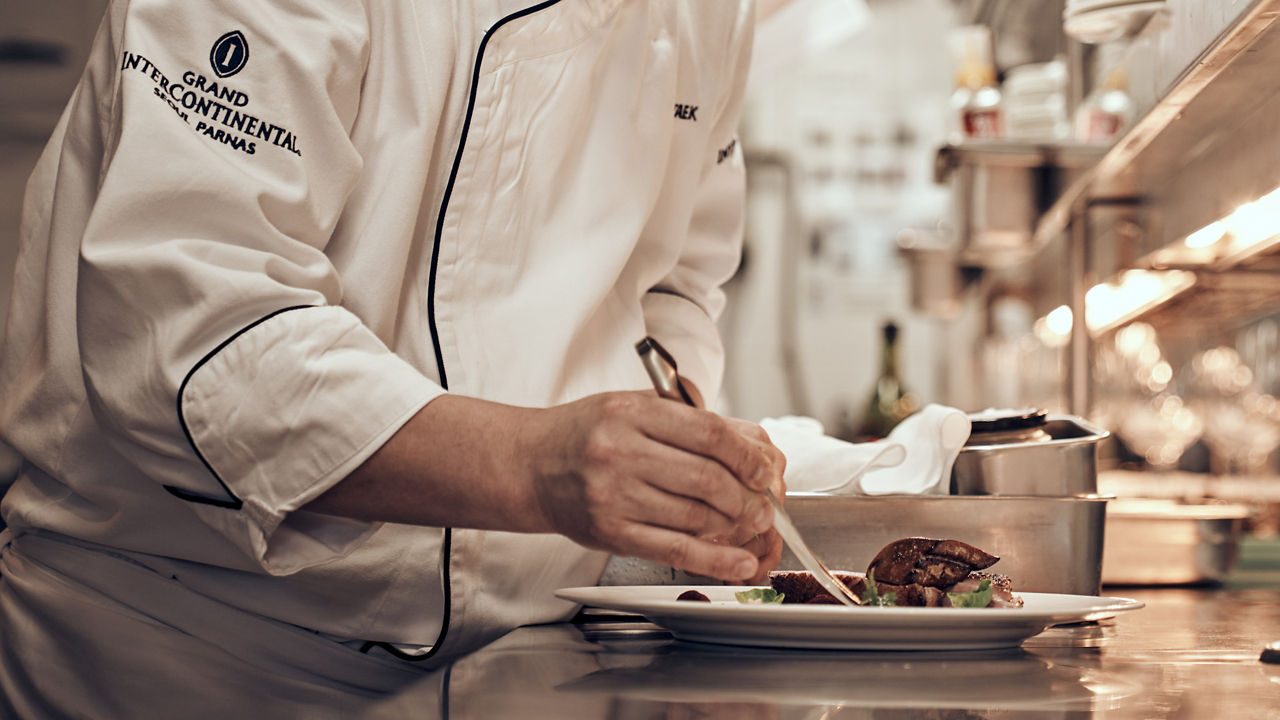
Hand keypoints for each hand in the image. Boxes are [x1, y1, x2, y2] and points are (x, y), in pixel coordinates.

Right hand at [521, 391, 784, 581]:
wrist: (528, 465)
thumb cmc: (585, 434)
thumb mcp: (633, 406)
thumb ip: (689, 421)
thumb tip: (753, 446)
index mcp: (632, 413)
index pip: (709, 433)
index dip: (748, 455)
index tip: (765, 469)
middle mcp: (621, 452)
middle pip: (708, 478)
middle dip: (748, 495)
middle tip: (764, 502)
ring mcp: (614, 495)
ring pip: (695, 515)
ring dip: (735, 524)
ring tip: (751, 523)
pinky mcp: (610, 531)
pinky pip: (673, 549)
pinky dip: (714, 559)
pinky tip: (740, 562)